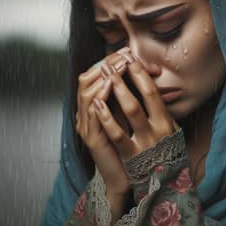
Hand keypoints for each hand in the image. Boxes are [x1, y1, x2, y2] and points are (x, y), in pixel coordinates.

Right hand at [76, 47, 131, 194]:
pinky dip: (99, 98)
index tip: (125, 52)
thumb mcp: (125, 114)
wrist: (123, 174)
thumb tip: (138, 70)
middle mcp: (86, 112)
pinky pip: (91, 115)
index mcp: (93, 105)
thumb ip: (126, 94)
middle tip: (122, 55)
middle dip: (105, 65)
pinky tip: (109, 86)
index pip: (95, 76)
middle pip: (86, 80)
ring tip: (118, 66)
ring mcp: (86, 125)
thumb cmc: (127, 142)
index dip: (108, 62)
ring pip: (87, 94)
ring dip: (102, 77)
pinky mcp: (91, 138)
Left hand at [93, 51, 179, 161]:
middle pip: (141, 97)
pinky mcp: (132, 155)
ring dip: (116, 90)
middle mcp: (158, 129)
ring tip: (104, 75)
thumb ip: (161, 113)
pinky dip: (107, 117)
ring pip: (131, 111)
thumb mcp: (170, 132)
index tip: (130, 58)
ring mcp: (145, 142)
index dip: (140, 73)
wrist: (166, 185)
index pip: (152, 91)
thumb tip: (151, 89)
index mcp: (167, 122)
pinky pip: (118, 134)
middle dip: (125, 77)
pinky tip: (97, 104)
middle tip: (112, 62)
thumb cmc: (166, 153)